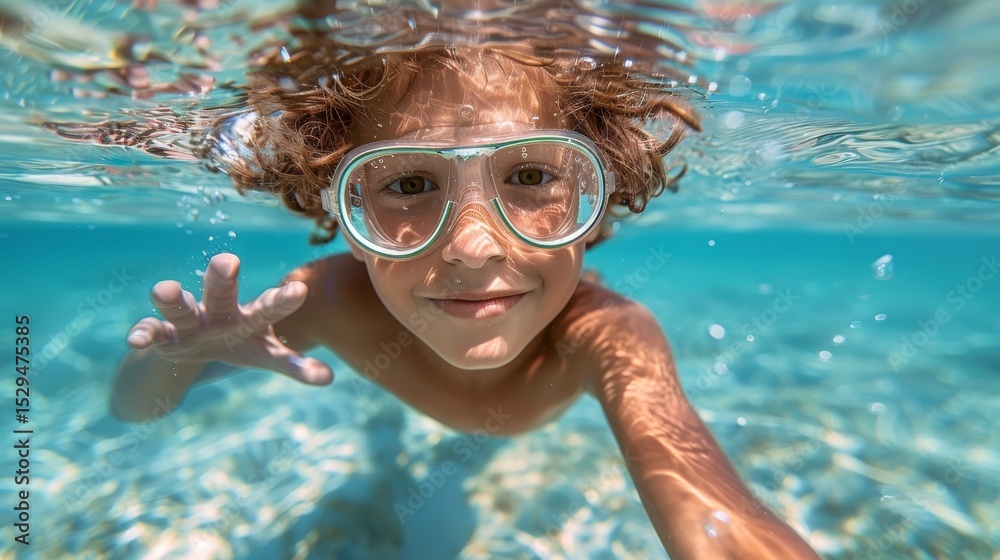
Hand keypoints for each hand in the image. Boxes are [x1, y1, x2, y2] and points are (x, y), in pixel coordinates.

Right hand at [125, 253, 332, 384]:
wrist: (194, 350)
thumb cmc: (239, 344)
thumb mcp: (266, 355)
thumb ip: (296, 365)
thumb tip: (330, 377)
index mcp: (250, 316)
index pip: (269, 306)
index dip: (283, 300)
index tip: (300, 290)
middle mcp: (219, 311)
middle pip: (221, 292)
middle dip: (223, 277)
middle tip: (228, 261)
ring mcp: (189, 321)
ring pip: (180, 306)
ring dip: (172, 297)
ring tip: (164, 289)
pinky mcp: (163, 334)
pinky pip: (151, 331)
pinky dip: (142, 334)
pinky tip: (134, 340)